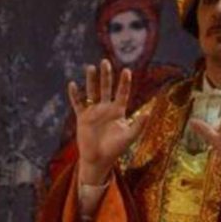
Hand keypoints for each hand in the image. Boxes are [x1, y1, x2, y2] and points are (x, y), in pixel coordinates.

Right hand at [68, 60, 145, 183]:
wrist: (99, 159)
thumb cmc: (116, 149)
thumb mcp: (129, 136)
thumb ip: (139, 124)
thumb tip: (148, 112)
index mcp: (118, 111)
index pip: (122, 93)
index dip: (124, 82)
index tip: (127, 71)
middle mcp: (106, 108)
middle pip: (106, 88)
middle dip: (106, 75)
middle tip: (105, 61)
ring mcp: (94, 112)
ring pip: (92, 92)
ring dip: (91, 80)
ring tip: (91, 67)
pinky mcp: (82, 117)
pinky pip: (78, 104)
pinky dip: (75, 95)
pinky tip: (72, 85)